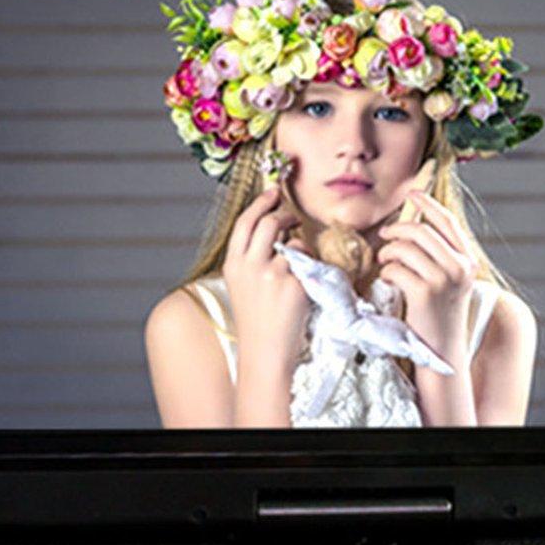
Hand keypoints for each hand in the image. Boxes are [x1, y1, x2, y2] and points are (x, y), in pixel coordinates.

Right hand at [222, 186, 314, 370]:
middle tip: (294, 217)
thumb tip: (273, 227)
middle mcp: (250, 265)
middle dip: (285, 215)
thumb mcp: (242, 285)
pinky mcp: (294, 285)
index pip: (245, 222)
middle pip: (269, 222)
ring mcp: (272, 274)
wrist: (265, 351)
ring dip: (301, 247)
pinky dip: (310, 268)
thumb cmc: (257, 320)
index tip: (273, 193)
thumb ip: (251, 257)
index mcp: (233, 264)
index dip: (260, 203)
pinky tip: (304, 286)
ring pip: (294, 242)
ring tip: (298, 267)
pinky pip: (309, 262)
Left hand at [375, 189, 475, 363]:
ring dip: (388, 252)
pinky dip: (386, 272)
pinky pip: (395, 268)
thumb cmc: (440, 314)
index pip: (448, 222)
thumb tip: (414, 226)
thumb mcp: (450, 281)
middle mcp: (459, 267)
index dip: (428, 204)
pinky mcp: (424, 293)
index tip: (411, 194)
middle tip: (384, 236)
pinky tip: (388, 281)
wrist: (443, 349)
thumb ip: (441, 256)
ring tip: (385, 261)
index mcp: (468, 261)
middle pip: (422, 231)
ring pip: (406, 247)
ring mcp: (443, 280)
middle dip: (397, 230)